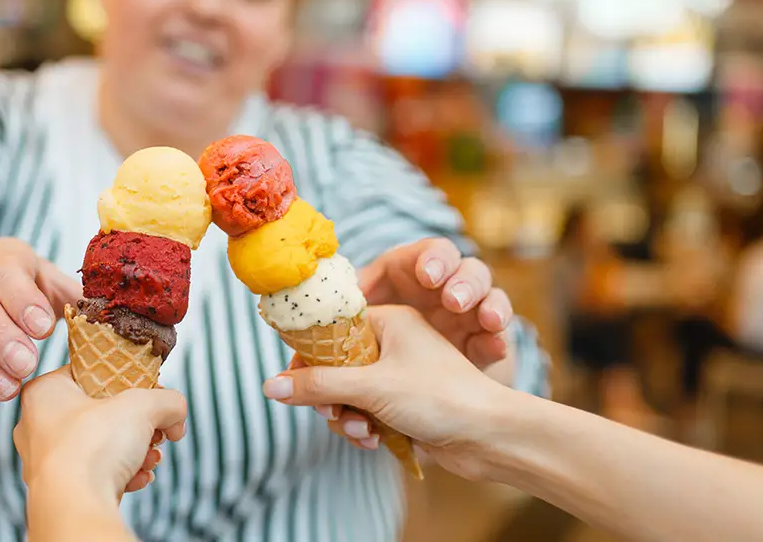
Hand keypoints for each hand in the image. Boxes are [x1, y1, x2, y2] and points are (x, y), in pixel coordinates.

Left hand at [15, 367, 187, 497]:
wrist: (76, 508)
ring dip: (135, 450)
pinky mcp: (62, 489)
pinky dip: (123, 473)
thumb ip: (166, 400)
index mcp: (45, 392)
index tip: (150, 389)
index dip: (127, 379)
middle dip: (138, 422)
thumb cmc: (90, 449)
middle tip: (158, 427)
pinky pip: (98, 473)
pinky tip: (139, 476)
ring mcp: (49, 460)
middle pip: (101, 412)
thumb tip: (176, 409)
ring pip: (102, 446)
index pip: (91, 372)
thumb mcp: (141, 406)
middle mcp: (38, 425)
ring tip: (152, 456)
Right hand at [263, 305, 508, 480]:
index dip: (310, 357)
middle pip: (337, 366)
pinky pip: (368, 411)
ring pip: (351, 393)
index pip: (333, 331)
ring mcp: (401, 374)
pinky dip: (365, 427)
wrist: (492, 437)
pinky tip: (374, 442)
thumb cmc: (441, 397)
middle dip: (329, 396)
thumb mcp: (371, 387)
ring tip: (362, 432)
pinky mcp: (407, 403)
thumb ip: (318, 386)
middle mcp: (395, 342)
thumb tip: (270, 385)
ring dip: (348, 416)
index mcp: (390, 320)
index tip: (293, 382)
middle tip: (332, 414)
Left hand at [359, 238, 511, 368]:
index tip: (428, 275)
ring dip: (491, 306)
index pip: (434, 252)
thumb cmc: (381, 333)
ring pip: (492, 296)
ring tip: (488, 321)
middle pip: (468, 270)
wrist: (409, 373)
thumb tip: (317, 302)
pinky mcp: (487, 341)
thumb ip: (348, 304)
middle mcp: (451, 286)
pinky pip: (500, 337)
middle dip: (464, 282)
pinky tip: (494, 347)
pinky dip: (499, 342)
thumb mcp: (366, 313)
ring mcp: (473, 313)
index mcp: (420, 272)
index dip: (433, 259)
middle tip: (453, 301)